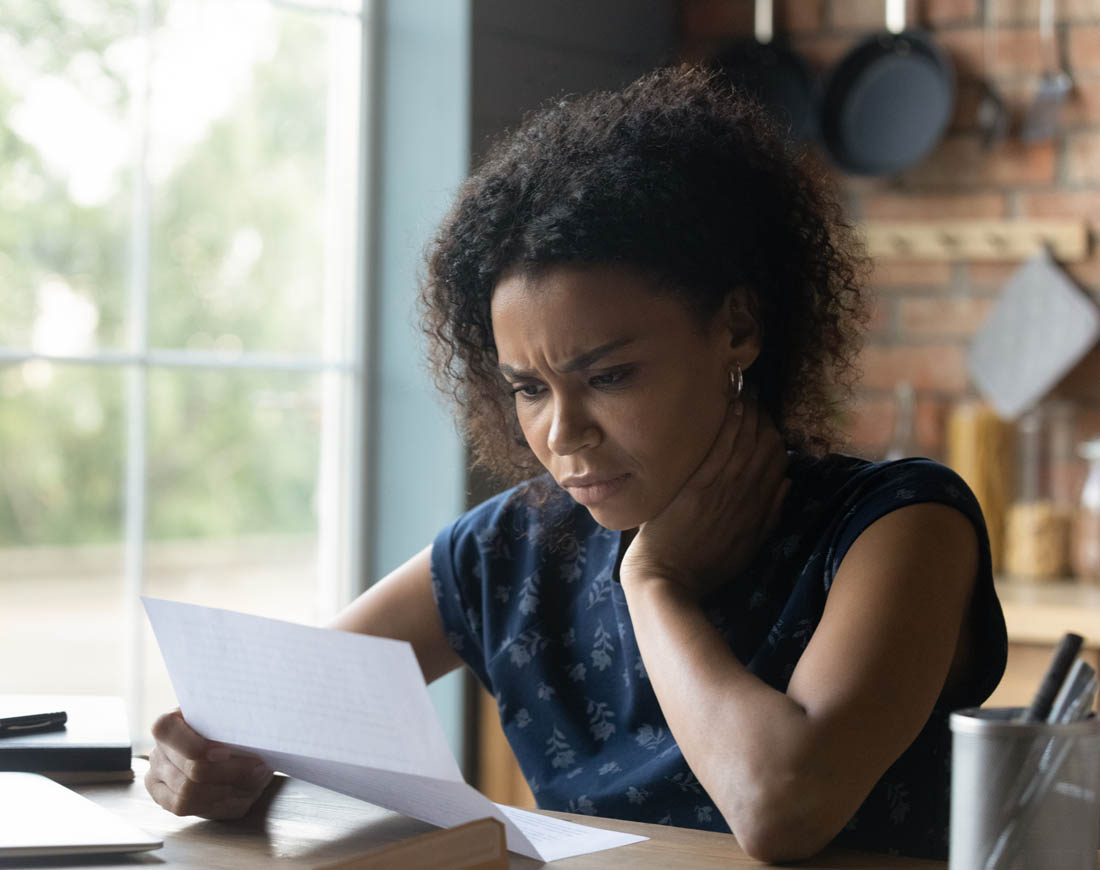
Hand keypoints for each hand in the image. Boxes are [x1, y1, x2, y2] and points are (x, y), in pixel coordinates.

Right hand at [145, 709, 272, 818]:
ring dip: (229, 792)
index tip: (226, 752)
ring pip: (189, 796)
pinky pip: (193, 810)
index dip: (197, 746)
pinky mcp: (166, 800)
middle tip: (259, 769)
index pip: (170, 733)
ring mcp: (157, 779)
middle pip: (190, 772)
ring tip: (255, 782)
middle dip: (231, 773)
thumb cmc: (225, 725)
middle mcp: (158, 753)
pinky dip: (222, 805)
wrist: (220, 739)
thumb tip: (253, 742)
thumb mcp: (227, 717)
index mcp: (167, 725)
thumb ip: (232, 724)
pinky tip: (242, 796)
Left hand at [619, 396, 790, 601]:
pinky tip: (733, 407)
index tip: (770, 419)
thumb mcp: (748, 546)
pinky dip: (728, 427)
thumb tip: (787, 483)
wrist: (668, 578)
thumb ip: (769, 514)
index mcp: (757, 509)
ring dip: (749, 415)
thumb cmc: (704, 566)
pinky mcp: (696, 487)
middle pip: (764, 448)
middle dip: (764, 418)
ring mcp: (721, 490)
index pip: (778, 464)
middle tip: (759, 395)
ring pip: (744, 444)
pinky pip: (718, 451)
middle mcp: (744, 496)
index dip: (777, 438)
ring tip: (747, 391)